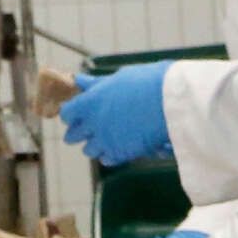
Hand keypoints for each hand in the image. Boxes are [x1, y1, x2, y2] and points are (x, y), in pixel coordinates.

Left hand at [59, 62, 175, 166]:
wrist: (171, 103)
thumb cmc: (148, 84)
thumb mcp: (119, 78)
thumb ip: (96, 84)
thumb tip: (79, 80)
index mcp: (90, 102)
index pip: (67, 113)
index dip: (72, 114)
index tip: (78, 113)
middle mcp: (93, 123)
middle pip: (72, 136)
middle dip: (77, 133)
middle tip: (87, 130)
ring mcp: (106, 141)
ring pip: (89, 150)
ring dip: (94, 145)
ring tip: (106, 138)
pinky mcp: (121, 153)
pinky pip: (107, 159)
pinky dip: (109, 155)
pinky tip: (118, 146)